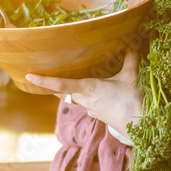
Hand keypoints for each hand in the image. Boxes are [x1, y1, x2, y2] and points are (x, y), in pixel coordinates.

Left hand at [25, 48, 143, 136]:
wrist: (141, 126)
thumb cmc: (134, 101)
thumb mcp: (131, 76)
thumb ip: (129, 59)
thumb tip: (130, 44)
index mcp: (89, 88)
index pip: (61, 84)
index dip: (44, 80)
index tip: (29, 76)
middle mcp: (85, 100)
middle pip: (63, 91)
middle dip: (51, 84)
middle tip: (40, 74)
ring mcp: (90, 109)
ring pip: (74, 97)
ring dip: (68, 89)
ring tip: (66, 76)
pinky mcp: (97, 114)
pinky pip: (85, 102)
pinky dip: (84, 94)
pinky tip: (93, 89)